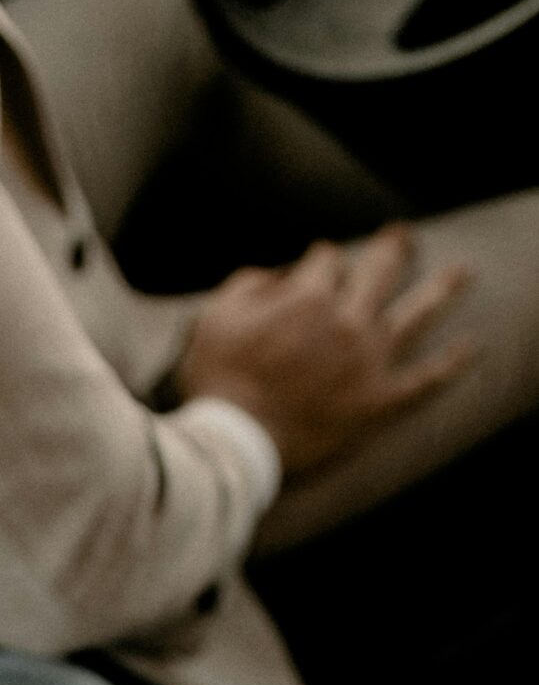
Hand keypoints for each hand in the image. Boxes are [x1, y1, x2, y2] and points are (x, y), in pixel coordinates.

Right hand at [175, 225, 477, 476]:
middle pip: (382, 270)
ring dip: (442, 289)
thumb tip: (277, 274)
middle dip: (392, 250)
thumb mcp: (213, 319)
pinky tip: (470, 348)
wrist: (235, 446)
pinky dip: (451, 363)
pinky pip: (426, 380)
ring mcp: (370, 363)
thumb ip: (247, 285)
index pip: (326, 260)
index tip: (316, 265)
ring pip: (417, 314)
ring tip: (461, 274)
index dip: (320, 260)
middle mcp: (349, 322)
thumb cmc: (216, 383)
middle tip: (402, 238)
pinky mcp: (380, 403)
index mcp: (309, 298)